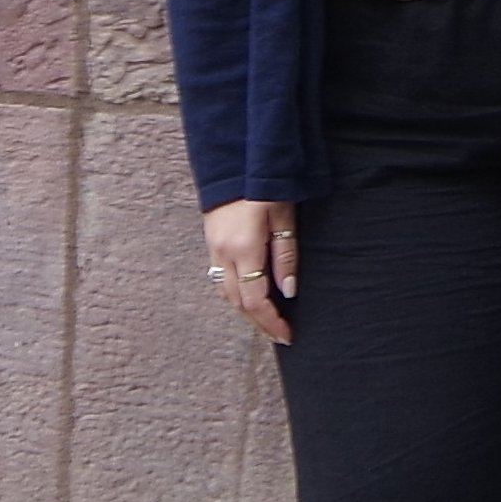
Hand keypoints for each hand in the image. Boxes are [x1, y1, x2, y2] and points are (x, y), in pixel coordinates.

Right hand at [202, 199, 295, 344]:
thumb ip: (286, 257)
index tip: (287, 336)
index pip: (254, 300)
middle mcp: (223, 255)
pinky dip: (237, 296)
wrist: (233, 165)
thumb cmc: (264, 188)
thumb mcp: (284, 220)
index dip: (271, 322)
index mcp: (243, 251)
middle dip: (259, 323)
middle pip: (238, 303)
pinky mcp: (212, 245)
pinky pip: (221, 280)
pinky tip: (251, 299)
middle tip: (280, 335)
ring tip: (269, 322)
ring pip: (227, 294)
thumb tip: (288, 291)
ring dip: (247, 312)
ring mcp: (213, 250)